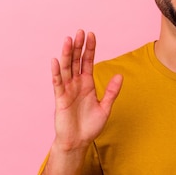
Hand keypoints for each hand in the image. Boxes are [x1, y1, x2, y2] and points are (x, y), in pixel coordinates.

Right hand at [51, 30, 121, 150]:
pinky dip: (56, 72)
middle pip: (76, 61)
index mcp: (87, 84)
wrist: (78, 142)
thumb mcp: (105, 108)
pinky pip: (58, 83)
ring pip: (66, 68)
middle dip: (78, 47)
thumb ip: (112, 92)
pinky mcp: (60, 99)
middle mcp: (76, 84)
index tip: (91, 34)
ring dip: (66, 54)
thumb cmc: (90, 126)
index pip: (88, 62)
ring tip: (68, 40)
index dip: (89, 49)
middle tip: (80, 31)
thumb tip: (120, 76)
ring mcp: (67, 90)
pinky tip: (55, 61)